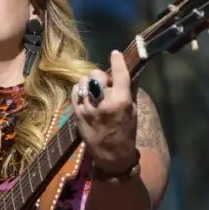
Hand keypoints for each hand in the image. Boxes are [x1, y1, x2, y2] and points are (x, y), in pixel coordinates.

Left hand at [72, 50, 137, 172]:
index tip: (115, 53)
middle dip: (100, 75)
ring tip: (94, 90)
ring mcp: (88, 108)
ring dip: (89, 82)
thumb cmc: (126, 133)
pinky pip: (75, 92)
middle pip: (96, 75)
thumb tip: (127, 71)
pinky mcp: (77, 113)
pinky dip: (80, 90)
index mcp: (122, 101)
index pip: (119, 74)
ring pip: (83, 82)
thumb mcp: (133, 111)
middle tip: (104, 83)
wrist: (111, 155)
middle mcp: (103, 103)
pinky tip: (85, 95)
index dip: (117, 60)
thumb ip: (128, 91)